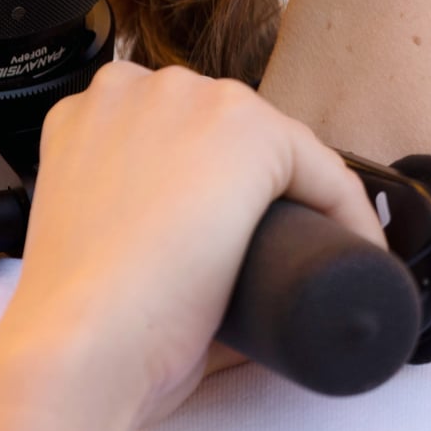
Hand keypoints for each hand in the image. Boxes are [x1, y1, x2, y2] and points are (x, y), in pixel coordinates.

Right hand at [0, 62, 386, 430]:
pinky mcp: (253, 131)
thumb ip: (134, 212)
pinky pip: (326, 172)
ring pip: (280, 147)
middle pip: (231, 132)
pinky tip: (355, 253)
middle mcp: (141, 88)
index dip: (216, 184)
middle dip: (257, 187)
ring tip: (314, 256)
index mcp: (91, 112)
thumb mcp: (94, 232)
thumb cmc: (75, 315)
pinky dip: (348, 214)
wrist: (79, 342)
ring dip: (303, 196)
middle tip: (277, 251)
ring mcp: (199, 102)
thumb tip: (204, 249)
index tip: (236, 232)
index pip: (182, 132)